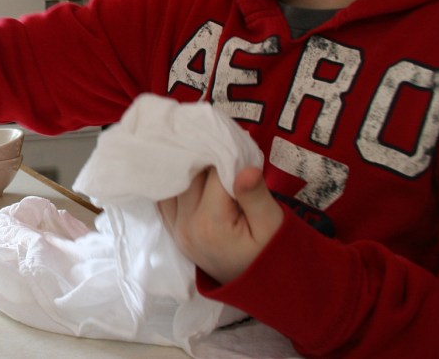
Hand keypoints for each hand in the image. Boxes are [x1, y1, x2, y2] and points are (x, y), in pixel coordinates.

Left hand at [157, 165, 283, 283]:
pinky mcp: (173, 231)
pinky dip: (177, 185)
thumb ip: (256, 197)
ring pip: (174, 184)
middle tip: (226, 153)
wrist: (259, 286)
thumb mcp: (272, 225)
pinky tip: (192, 176)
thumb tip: (246, 169)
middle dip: (207, 162)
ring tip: (211, 164)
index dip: (227, 158)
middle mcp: (186, 226)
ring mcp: (176, 230)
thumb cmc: (270, 253)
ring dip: (191, 172)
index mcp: (210, 223)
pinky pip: (166, 199)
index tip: (241, 153)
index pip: (212, 174)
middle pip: (190, 176)